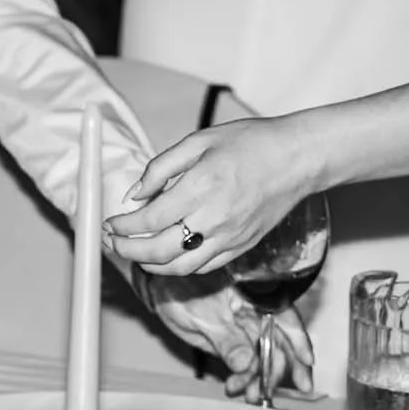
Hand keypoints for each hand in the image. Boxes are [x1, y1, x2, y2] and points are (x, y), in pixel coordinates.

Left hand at [105, 113, 321, 276]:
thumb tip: (135, 194)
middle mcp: (213, 218)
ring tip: (135, 254)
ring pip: (179, 267)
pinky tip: (167, 257)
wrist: (297, 159)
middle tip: (114, 243)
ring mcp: (229, 238)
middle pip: (158, 251)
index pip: (149, 220)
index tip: (111, 224)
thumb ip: (161, 168)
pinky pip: (203, 267)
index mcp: (200, 187)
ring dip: (150, 266)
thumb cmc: (252, 143)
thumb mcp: (199, 141)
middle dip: (128, 251)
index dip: (123, 227)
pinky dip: (179, 267)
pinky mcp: (240, 247)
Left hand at [139, 272, 315, 397]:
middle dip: (280, 369)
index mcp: (253, 298)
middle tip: (278, 390)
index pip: (286, 318)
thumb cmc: (179, 291)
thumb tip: (246, 363)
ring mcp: (244, 331)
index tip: (307, 363)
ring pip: (263, 358)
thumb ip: (226, 341)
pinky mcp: (233, 345)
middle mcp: (254, 314)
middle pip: (280, 342)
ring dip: (259, 379)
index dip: (299, 341)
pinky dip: (244, 379)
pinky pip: (246, 364)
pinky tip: (236, 389)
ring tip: (250, 395)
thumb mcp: (202, 317)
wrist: (158, 293)